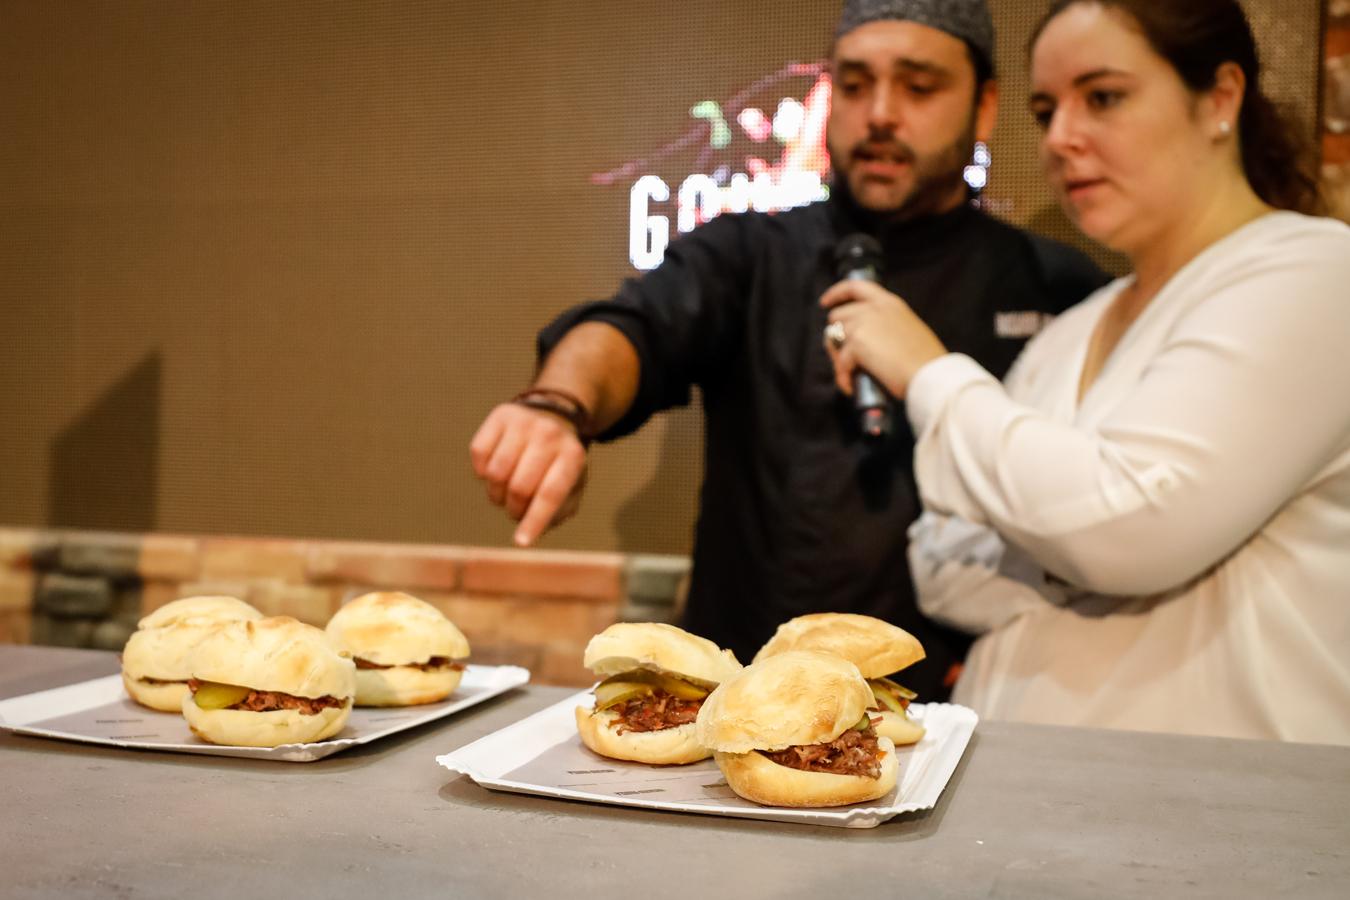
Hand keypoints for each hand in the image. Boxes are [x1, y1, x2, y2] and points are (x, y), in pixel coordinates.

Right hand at [469, 403, 588, 545]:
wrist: (552, 417)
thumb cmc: (559, 464)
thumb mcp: (572, 486)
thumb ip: (559, 511)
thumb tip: (532, 528)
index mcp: (573, 456)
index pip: (550, 494)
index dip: (534, 521)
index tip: (521, 543)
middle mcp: (549, 435)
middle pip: (519, 487)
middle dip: (514, 510)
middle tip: (516, 511)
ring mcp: (524, 422)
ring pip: (495, 473)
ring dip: (496, 494)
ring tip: (505, 492)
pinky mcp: (500, 416)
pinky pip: (479, 453)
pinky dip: (482, 472)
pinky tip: (494, 470)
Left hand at [820, 279, 946, 397]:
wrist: (929, 374)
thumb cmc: (925, 359)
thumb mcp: (908, 329)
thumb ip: (886, 326)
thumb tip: (867, 340)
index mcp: (889, 302)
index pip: (856, 286)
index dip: (836, 293)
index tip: (825, 302)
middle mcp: (874, 308)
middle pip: (838, 315)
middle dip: (836, 336)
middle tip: (842, 357)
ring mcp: (863, 323)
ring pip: (833, 337)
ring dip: (837, 357)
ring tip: (848, 373)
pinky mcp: (856, 343)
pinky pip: (840, 361)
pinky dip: (843, 376)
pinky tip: (851, 387)